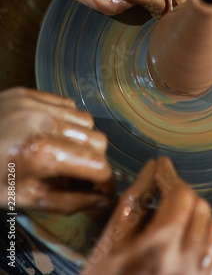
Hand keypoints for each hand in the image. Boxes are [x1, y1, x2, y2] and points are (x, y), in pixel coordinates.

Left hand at [0, 87, 113, 213]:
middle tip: (81, 174)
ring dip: (82, 139)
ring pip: (85, 120)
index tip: (102, 190)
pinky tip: (51, 132)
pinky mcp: (27, 92)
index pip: (97, 166)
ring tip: (64, 152)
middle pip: (97, 140)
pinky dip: (67, 120)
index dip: (105, 182)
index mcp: (41, 153)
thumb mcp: (23, 199)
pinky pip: (66, 104)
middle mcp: (44, 121)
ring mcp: (36, 103)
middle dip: (95, 161)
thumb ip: (68, 202)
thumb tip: (101, 200)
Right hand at [83, 157, 211, 274]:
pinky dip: (207, 235)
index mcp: (161, 245)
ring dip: (197, 212)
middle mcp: (187, 261)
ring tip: (175, 209)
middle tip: (163, 187)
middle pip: (200, 207)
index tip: (160, 165)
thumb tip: (151, 169)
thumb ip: (135, 200)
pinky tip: (189, 234)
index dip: (169, 174)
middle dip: (182, 192)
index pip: (180, 194)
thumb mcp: (111, 240)